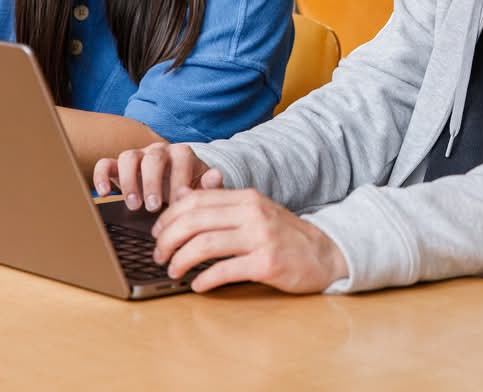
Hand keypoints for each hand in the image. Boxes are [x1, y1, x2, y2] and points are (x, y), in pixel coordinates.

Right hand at [93, 141, 219, 213]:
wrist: (174, 186)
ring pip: (129, 157)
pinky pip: (106, 163)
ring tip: (134, 205)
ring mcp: (137, 156)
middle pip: (153, 157)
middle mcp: (159, 151)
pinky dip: (101, 176)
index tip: (179, 201)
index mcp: (181, 154)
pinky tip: (104, 193)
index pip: (181, 159)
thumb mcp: (202, 189)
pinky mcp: (118, 166)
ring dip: (129, 181)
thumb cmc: (188, 188)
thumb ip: (210, 185)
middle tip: (153, 207)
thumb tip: (216, 175)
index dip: (179, 179)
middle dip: (153, 182)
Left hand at [151, 188, 349, 293]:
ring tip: (174, 271)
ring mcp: (261, 238)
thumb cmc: (284, 235)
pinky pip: (225, 270)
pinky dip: (205, 280)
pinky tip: (198, 286)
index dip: (169, 216)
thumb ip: (224, 205)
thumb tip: (183, 196)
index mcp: (247, 198)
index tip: (158, 233)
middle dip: (168, 240)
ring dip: (180, 260)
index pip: (196, 200)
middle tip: (159, 255)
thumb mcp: (256, 211)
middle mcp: (253, 214)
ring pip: (204, 245)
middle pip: (194, 221)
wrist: (324, 254)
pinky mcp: (267, 264)